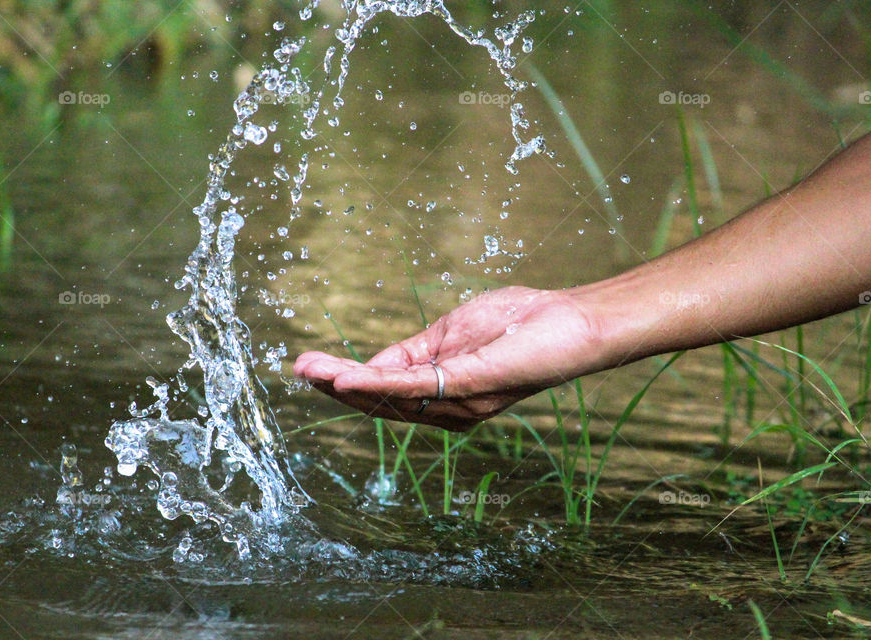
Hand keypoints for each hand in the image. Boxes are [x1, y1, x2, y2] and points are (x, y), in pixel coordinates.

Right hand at [294, 286, 605, 430]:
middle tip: (298, 370)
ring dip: (347, 385)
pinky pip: (419, 388)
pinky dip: (379, 384)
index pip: (385, 393)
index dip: (345, 380)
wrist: (572, 320)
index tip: (308, 366)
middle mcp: (450, 408)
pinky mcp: (474, 385)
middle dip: (337, 387)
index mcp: (444, 394)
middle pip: (382, 404)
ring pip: (393, 399)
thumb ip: (413, 353)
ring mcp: (462, 401)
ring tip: (311, 372)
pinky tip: (348, 379)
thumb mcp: (452, 333)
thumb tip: (365, 367)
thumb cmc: (520, 322)